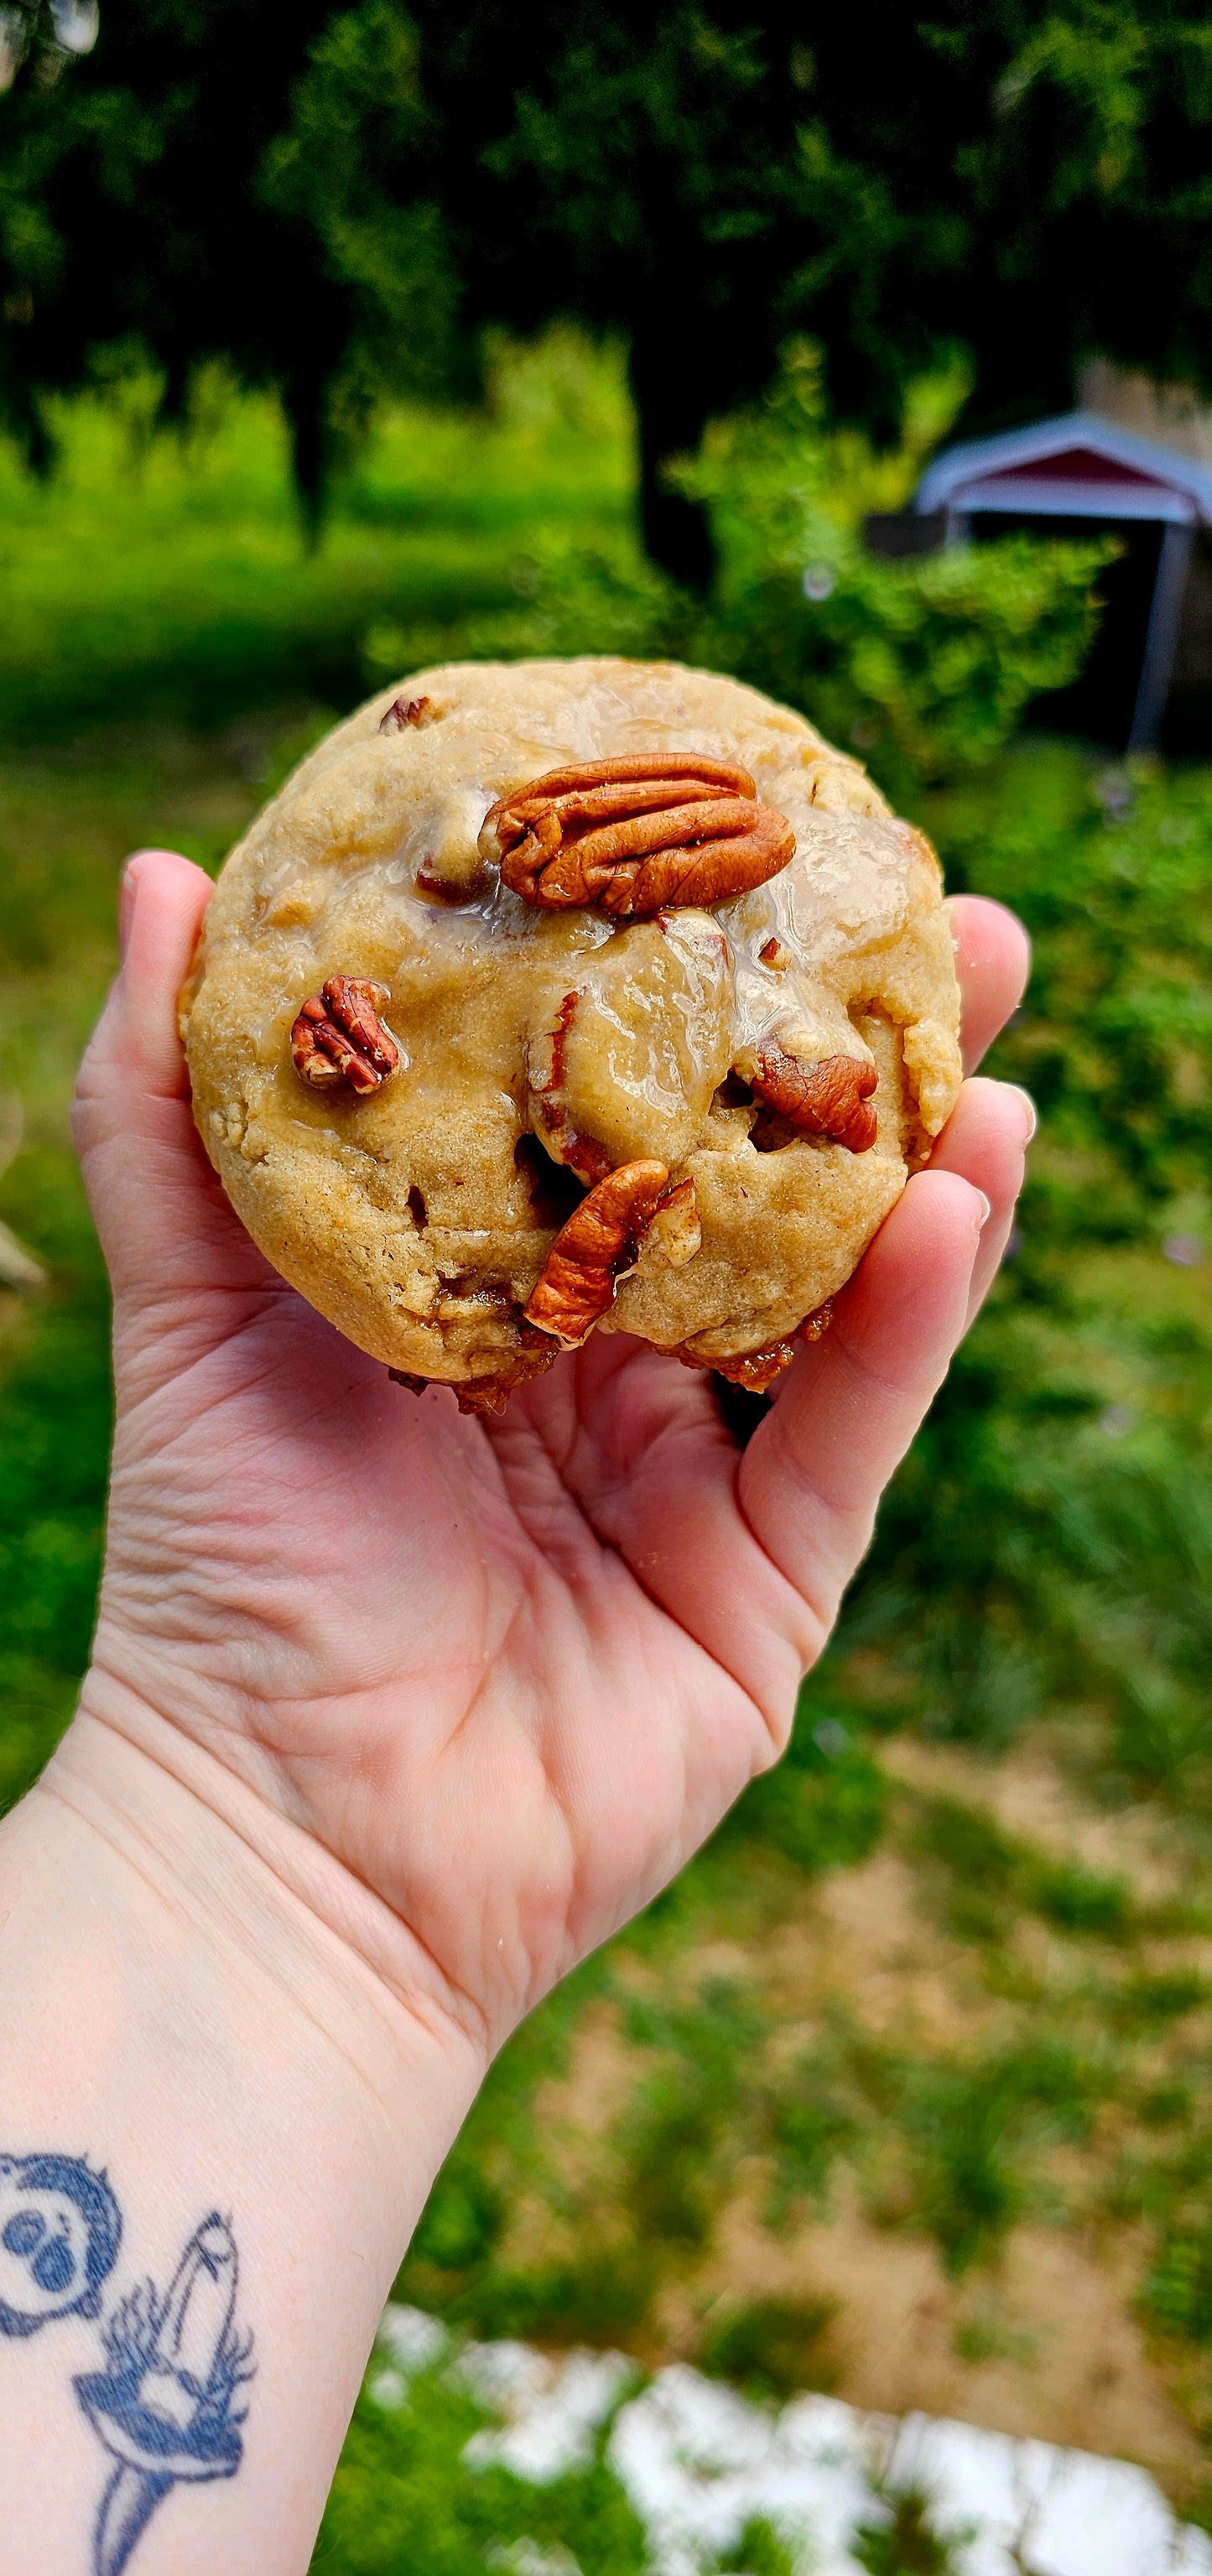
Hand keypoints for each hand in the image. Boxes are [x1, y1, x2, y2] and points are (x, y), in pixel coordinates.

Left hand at [70, 852, 1030, 2063]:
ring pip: (840, 1298)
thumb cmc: (221, 1573)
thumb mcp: (192, 1313)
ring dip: (924, 1167)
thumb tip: (161, 878)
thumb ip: (171, 1112)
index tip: (749, 857)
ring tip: (985, 1039)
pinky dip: (910, 1324)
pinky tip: (953, 1201)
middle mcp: (607, 1378)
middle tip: (943, 922)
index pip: (613, 1119)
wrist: (280, 1840)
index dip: (686, 996)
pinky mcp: (769, 1586)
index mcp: (487, 1304)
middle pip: (754, 1188)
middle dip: (850, 1061)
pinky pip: (853, 1433)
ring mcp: (701, 1481)